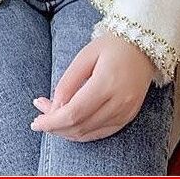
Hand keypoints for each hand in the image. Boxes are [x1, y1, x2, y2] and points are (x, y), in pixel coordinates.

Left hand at [30, 32, 155, 141]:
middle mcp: (120, 101)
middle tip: (40, 115)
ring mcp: (127, 111)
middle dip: (55, 126)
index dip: (52, 122)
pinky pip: (101, 132)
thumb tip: (53, 108)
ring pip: (89, 133)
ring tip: (52, 116)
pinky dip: (82, 132)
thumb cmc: (113, 45)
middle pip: (80, 126)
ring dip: (66, 130)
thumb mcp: (86, 55)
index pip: (74, 113)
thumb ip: (68, 82)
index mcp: (107, 82)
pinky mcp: (129, 116)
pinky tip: (70, 122)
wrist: (145, 45)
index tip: (35, 122)